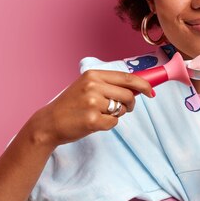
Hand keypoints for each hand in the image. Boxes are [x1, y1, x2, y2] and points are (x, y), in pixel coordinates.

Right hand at [27, 70, 153, 146]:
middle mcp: (93, 86)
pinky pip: (114, 123)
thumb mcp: (86, 86)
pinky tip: (94, 123)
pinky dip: (108, 125)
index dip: (143, 85)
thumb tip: (137, 88)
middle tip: (124, 109)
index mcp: (93, 75)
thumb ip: (108, 84)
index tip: (150, 91)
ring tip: (99, 114)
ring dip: (116, 115)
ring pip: (121, 110)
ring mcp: (93, 103)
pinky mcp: (92, 120)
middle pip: (128, 95)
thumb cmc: (70, 105)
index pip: (127, 77)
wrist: (49, 123)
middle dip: (130, 104)